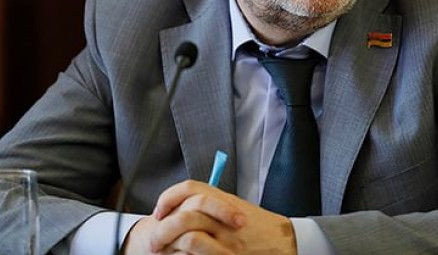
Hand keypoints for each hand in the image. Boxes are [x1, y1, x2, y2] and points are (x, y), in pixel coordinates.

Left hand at [124, 179, 296, 253]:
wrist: (282, 241)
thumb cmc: (258, 225)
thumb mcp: (234, 206)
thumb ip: (213, 204)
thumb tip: (184, 206)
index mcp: (224, 200)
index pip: (190, 189)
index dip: (169, 198)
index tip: (159, 211)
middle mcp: (224, 218)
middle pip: (185, 215)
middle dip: (164, 229)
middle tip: (155, 240)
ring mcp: (226, 240)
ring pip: (190, 238)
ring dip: (172, 246)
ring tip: (163, 253)